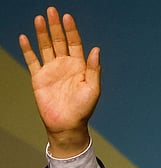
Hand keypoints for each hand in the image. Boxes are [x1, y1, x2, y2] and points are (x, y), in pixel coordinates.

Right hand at [19, 7, 99, 157]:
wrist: (67, 124)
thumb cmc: (83, 109)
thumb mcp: (93, 88)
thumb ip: (93, 68)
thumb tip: (96, 49)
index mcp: (79, 66)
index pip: (75, 43)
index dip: (71, 30)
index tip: (67, 17)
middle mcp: (65, 65)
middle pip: (59, 41)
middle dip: (56, 26)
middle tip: (51, 10)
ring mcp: (51, 70)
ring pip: (45, 47)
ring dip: (42, 33)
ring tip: (39, 18)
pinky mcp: (39, 78)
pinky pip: (32, 60)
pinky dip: (27, 49)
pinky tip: (24, 37)